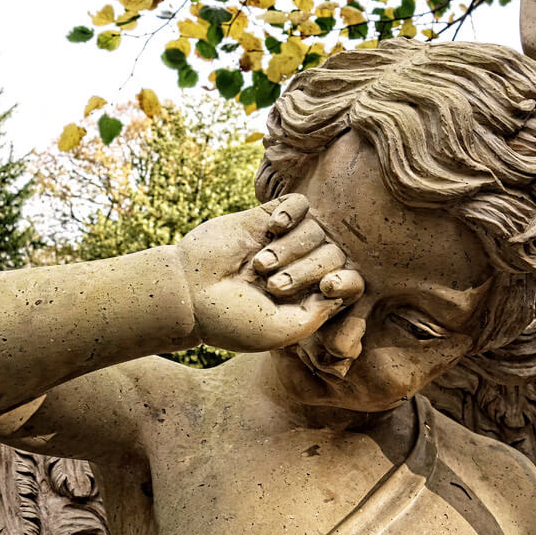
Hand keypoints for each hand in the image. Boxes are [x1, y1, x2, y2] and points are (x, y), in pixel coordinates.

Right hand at [177, 194, 363, 352]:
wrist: (187, 293)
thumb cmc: (231, 320)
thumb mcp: (281, 331)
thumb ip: (318, 315)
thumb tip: (345, 290)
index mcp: (307, 298)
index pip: (348, 282)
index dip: (348, 282)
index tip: (328, 287)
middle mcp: (298, 268)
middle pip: (334, 255)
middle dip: (308, 269)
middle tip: (274, 285)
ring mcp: (282, 242)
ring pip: (317, 229)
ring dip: (294, 246)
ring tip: (261, 265)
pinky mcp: (264, 218)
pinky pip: (298, 203)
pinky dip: (292, 212)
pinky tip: (273, 227)